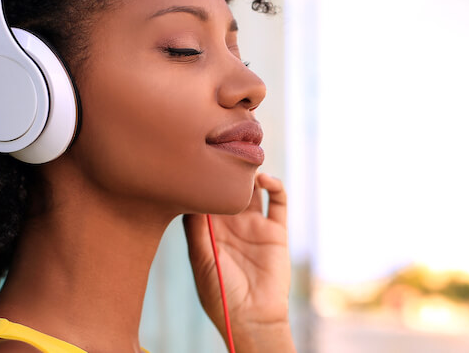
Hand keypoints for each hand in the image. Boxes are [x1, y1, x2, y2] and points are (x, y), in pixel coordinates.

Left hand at [183, 172, 295, 351]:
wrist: (252, 317)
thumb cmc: (220, 293)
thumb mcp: (200, 259)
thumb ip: (196, 228)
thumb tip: (188, 194)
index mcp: (209, 231)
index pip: (204, 197)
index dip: (201, 179)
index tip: (197, 160)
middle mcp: (231, 225)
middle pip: (228, 188)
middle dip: (226, 171)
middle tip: (223, 152)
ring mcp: (254, 226)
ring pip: (253, 190)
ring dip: (249, 175)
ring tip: (244, 164)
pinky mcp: (276, 231)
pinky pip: (279, 202)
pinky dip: (275, 186)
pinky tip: (265, 180)